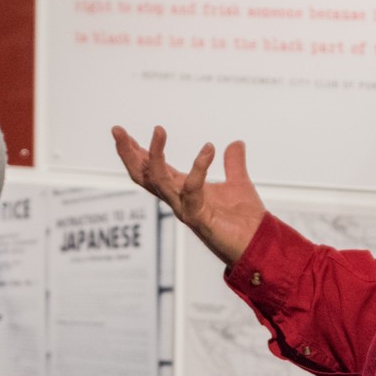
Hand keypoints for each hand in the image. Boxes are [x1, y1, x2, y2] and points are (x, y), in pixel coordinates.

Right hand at [111, 125, 267, 265]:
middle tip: (116, 131)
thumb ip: (233, 164)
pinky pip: (192, 190)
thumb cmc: (244, 221)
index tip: (121, 133)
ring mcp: (185, 210)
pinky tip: (208, 149)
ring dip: (155, 155)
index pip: (151, 170)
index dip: (136, 152)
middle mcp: (178, 200)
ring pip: (159, 181)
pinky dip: (199, 168)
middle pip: (143, 176)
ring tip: (158, 130)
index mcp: (182, 191)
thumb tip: (236, 143)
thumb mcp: (238, 183)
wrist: (259, 245)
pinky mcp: (199, 218)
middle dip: (128, 153)